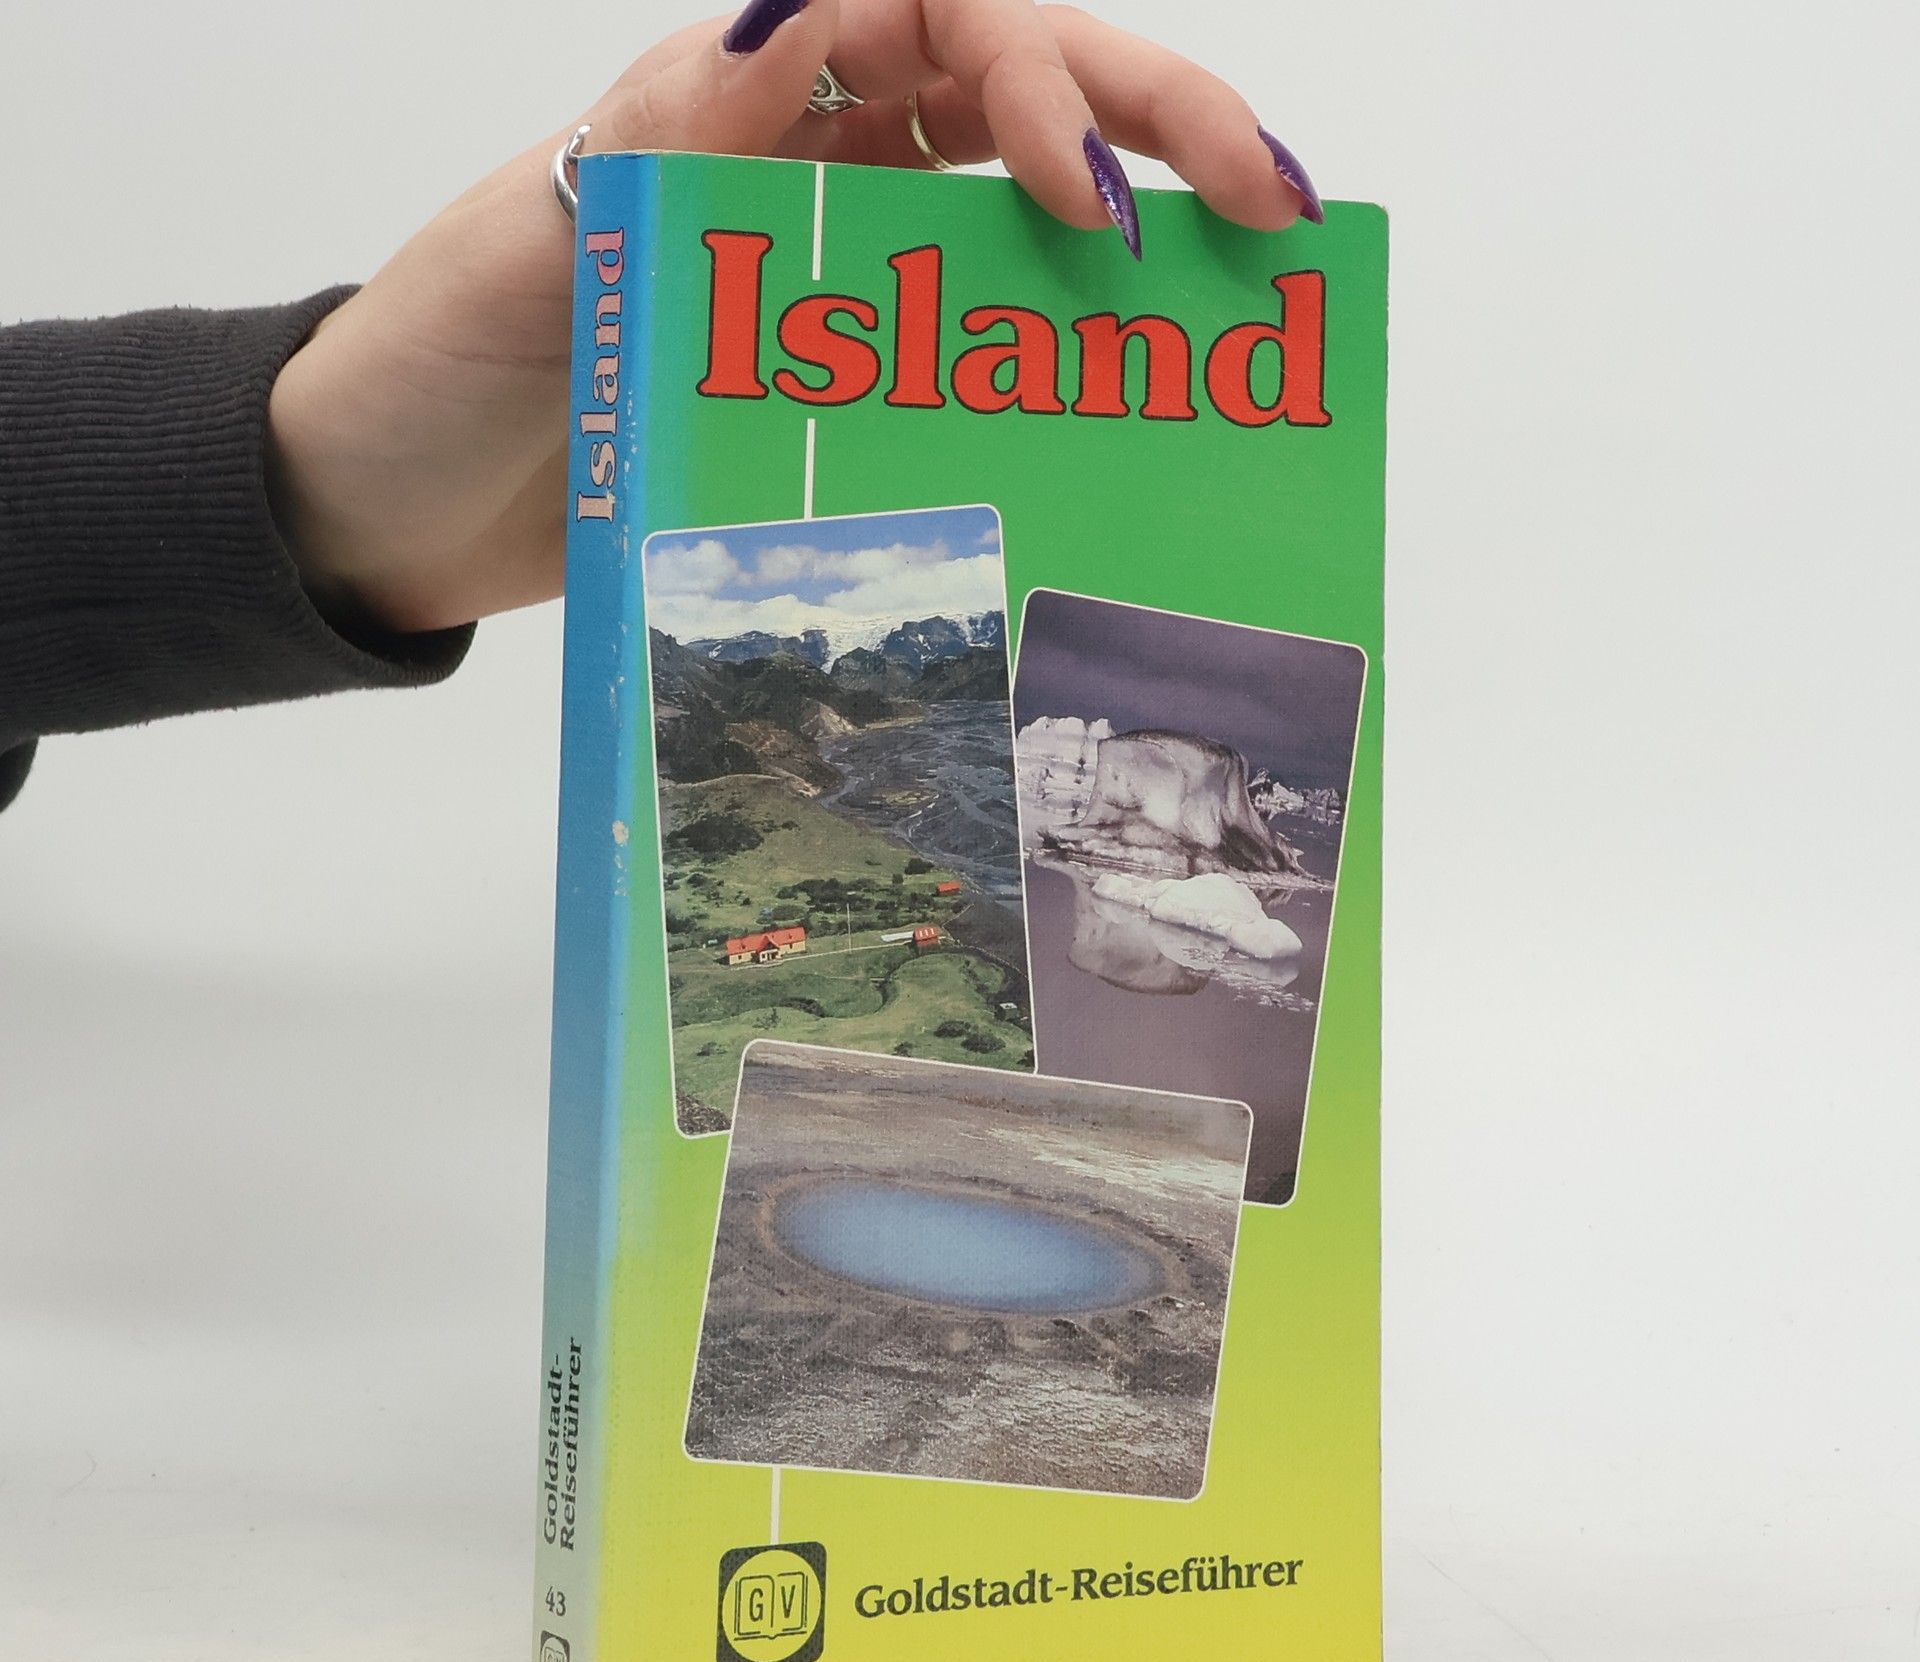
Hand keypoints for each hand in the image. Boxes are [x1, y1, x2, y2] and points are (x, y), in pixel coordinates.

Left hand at [266, 0, 1321, 635]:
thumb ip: (659, 136)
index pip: (933, 18)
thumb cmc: (431, 374)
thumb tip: (800, 14)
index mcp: (731, 96)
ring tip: (1244, 270)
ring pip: (1009, 200)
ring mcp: (821, 271)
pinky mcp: (823, 377)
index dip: (1038, 72)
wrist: (383, 512)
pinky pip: (962, 330)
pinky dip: (1050, 340)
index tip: (1093, 191)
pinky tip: (1123, 380)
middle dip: (1149, 117)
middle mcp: (797, 163)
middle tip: (1270, 197)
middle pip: (1009, 87)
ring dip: (1134, 214)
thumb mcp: (528, 240)